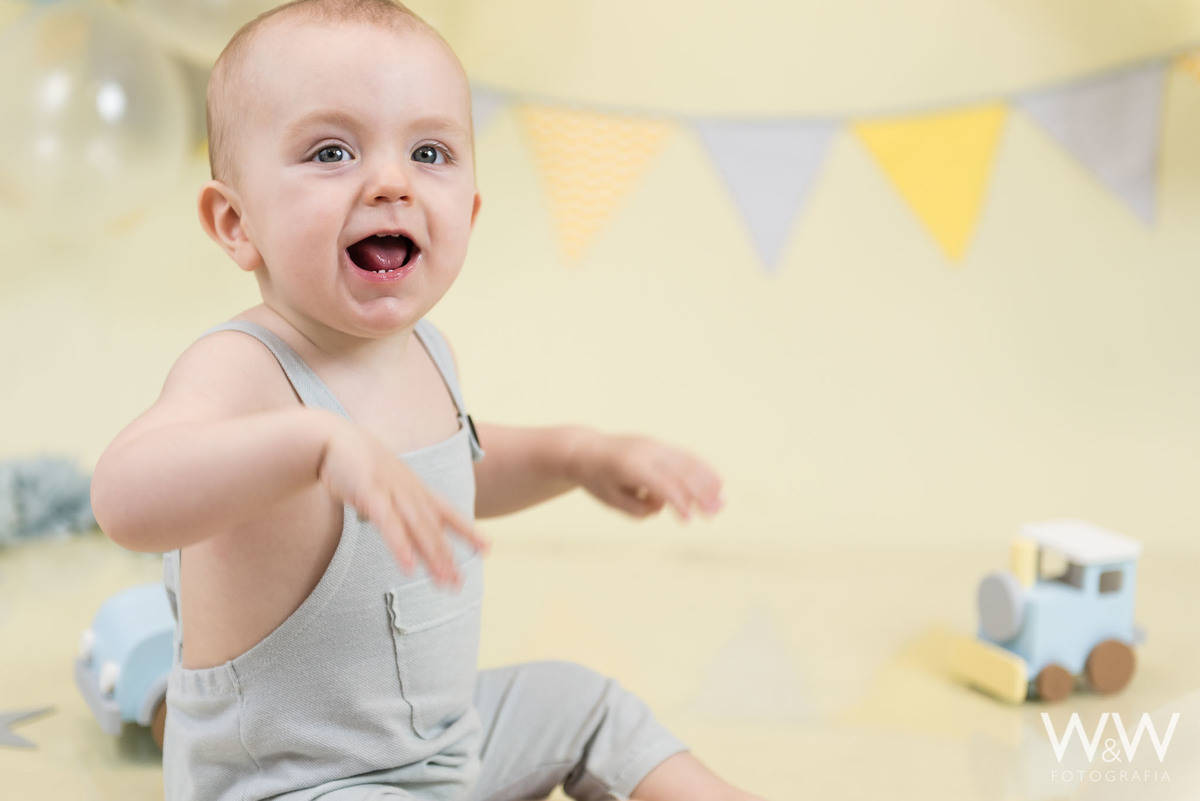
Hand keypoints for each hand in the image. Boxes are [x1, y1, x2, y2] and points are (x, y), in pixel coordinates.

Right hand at [318, 419, 487, 585]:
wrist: (332, 440)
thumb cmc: (358, 466)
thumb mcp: (386, 485)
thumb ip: (399, 507)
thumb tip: (407, 530)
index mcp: (415, 490)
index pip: (447, 512)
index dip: (467, 530)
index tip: (486, 548)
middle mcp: (409, 492)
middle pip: (433, 528)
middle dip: (446, 557)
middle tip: (458, 584)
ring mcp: (392, 491)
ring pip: (417, 528)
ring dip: (432, 555)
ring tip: (443, 580)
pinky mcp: (370, 493)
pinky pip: (387, 523)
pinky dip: (400, 545)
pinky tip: (408, 566)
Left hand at [568, 430, 723, 520]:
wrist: (586, 449)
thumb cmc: (597, 480)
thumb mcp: (611, 501)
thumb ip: (638, 509)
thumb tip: (665, 506)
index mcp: (630, 466)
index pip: (661, 485)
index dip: (678, 503)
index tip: (689, 521)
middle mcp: (645, 451)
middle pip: (680, 472)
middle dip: (699, 494)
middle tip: (714, 514)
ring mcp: (654, 445)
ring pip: (687, 461)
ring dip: (707, 481)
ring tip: (722, 501)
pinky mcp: (659, 445)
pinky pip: (685, 456)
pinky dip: (702, 469)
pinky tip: (717, 482)